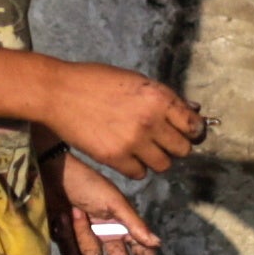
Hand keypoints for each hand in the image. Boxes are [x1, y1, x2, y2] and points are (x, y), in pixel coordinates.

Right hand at [46, 63, 204, 179]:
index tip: (187, 132)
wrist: (59, 92)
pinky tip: (126, 154)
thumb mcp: (136, 80)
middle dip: (174, 145)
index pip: (194, 125)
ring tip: (143, 148)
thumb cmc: (97, 81)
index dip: (193, 130)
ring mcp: (133, 142)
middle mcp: (151, 121)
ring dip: (156, 158)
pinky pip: (139, 174)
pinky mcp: (114, 158)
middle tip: (161, 140)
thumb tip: (194, 110)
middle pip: (183, 150)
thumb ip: (165, 98)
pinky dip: (135, 167)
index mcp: (159, 97)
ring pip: (163, 165)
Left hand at [52, 151, 164, 254]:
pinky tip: (62, 217)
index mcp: (122, 224)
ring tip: (76, 212)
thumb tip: (157, 244)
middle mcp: (107, 234)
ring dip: (83, 235)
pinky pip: (70, 252)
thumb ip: (135, 224)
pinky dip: (66, 234)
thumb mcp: (115, 202)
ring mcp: (87, 238)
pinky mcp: (68, 240)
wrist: (55, 176)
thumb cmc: (88, 184)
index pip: (141, 250)